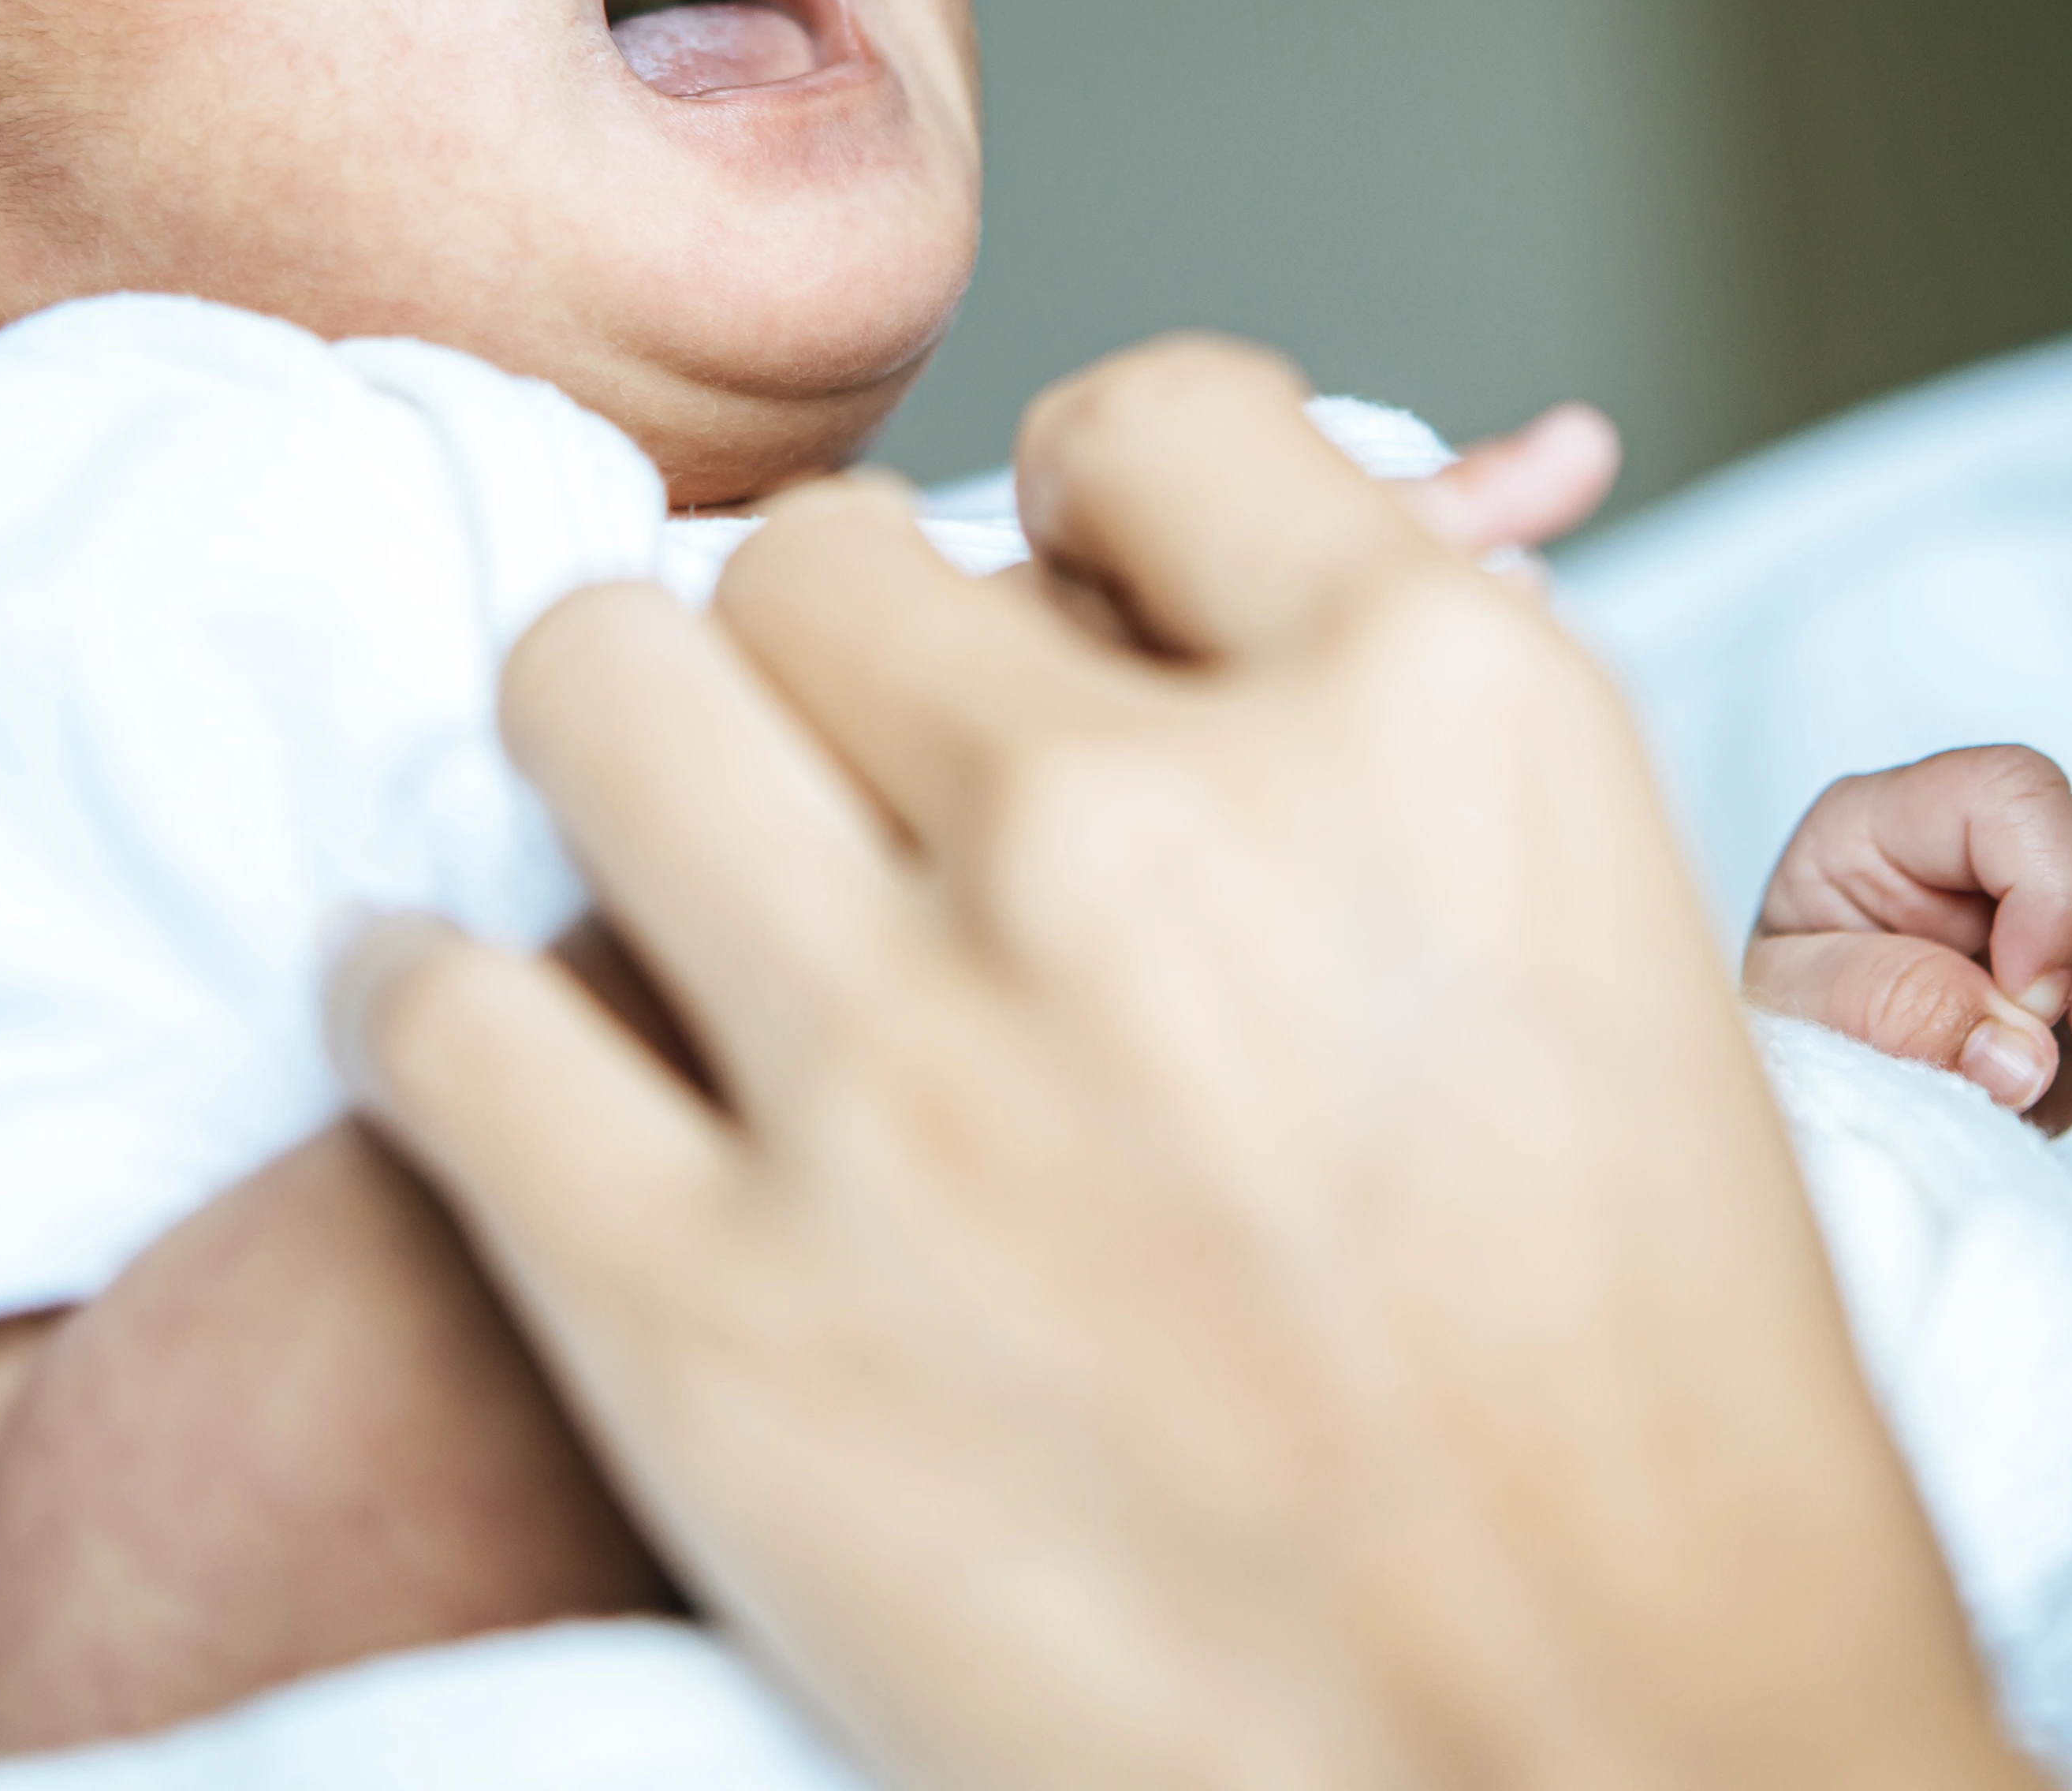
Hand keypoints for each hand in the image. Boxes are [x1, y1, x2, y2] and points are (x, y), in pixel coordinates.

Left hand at [336, 338, 2030, 1790]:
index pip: (1147, 417)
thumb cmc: (1644, 1398)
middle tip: (860, 757)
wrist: (1602, 1777)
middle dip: (846, 643)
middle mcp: (1149, 845)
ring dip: (615, 739)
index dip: (1091, 500)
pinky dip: (427, 990)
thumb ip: (1386, 706)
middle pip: (828, 557)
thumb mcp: (1606, 938)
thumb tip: (1163, 557)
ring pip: (593, 689)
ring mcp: (904, 1080)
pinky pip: (442, 1010)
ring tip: (647, 819)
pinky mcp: (707, 1314)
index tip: (1056, 582)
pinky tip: (463, 1008)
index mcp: (1430, 716)